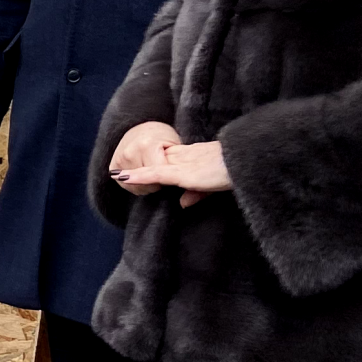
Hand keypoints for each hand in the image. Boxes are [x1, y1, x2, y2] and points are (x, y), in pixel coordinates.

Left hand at [110, 122, 231, 206]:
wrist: (246, 164)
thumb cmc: (235, 172)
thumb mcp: (212, 187)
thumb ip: (196, 193)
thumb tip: (182, 203)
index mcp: (192, 158)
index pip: (165, 160)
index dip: (148, 164)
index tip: (131, 170)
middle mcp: (184, 158)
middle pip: (155, 162)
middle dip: (137, 167)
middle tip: (115, 173)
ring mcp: (183, 164)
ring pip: (153, 167)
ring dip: (134, 173)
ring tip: (115, 175)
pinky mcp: (184, 173)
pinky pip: (157, 173)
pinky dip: (140, 176)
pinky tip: (125, 177)